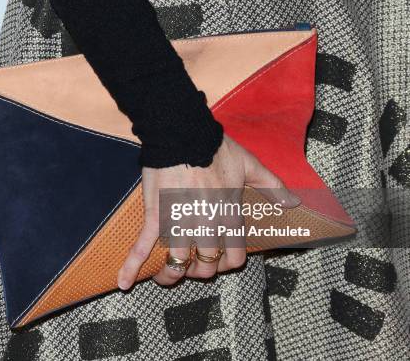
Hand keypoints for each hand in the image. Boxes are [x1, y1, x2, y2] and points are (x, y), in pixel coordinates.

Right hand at [116, 135, 300, 289]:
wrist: (183, 133)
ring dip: (171, 274)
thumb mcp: (250, 165)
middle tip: (192, 263)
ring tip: (166, 275)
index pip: (233, 258)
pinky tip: (122, 283)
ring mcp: (180, 222)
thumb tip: (294, 202)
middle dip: (199, 269)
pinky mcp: (156, 216)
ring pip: (177, 263)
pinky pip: (143, 246)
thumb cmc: (216, 147)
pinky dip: (131, 266)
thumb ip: (272, 186)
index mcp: (228, 216)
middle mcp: (206, 225)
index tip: (220, 260)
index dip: (227, 264)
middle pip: (205, 265)